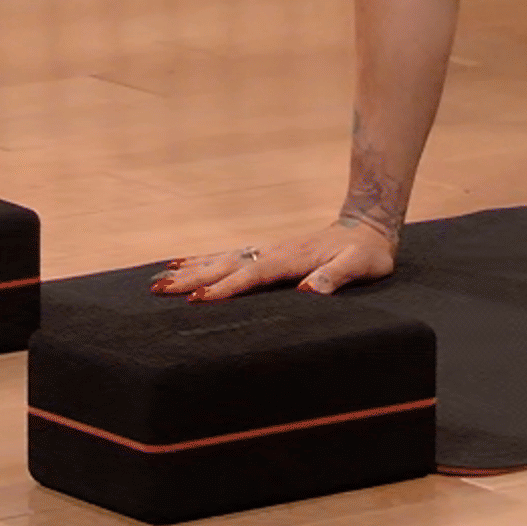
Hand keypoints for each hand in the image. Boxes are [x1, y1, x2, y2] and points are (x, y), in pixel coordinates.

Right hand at [147, 220, 396, 301]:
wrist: (368, 226)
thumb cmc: (367, 253)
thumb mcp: (360, 266)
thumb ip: (335, 277)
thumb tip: (309, 291)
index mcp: (290, 259)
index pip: (251, 275)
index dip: (224, 288)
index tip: (196, 300)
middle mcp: (273, 252)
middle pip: (226, 265)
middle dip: (192, 278)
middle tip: (158, 290)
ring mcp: (268, 250)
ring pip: (222, 259)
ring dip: (191, 269)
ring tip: (159, 279)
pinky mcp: (267, 252)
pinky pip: (229, 256)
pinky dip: (203, 259)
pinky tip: (185, 263)